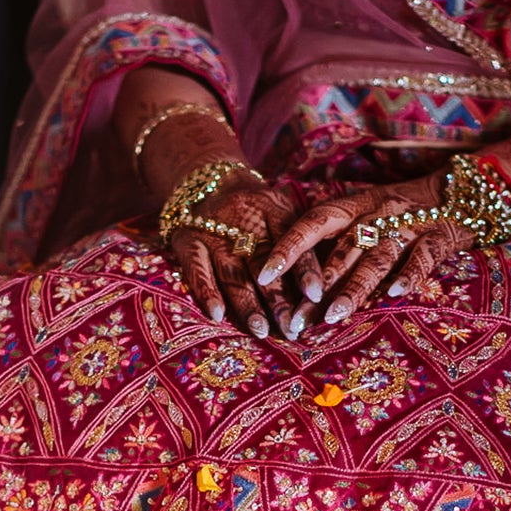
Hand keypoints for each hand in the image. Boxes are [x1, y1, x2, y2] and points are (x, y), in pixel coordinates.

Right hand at [170, 174, 324, 340]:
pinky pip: (198, 271)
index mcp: (273, 210)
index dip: (305, 269)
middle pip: (263, 266)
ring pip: (234, 273)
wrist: (205, 181)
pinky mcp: (189, 243)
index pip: (293, 242)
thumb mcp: (278, 210)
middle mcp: (244, 221)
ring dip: (248, 304)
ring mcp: (214, 233)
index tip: (316, 296)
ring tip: (262, 330)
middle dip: (279, 300)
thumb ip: (297, 242)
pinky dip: (207, 292)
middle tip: (291, 328)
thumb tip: (321, 292)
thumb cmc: (253, 209)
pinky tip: (217, 315)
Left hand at [257, 170, 471, 327]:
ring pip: (376, 258)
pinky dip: (409, 276)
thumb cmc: (397, 214)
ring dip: (354, 288)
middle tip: (294, 321)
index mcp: (353, 206)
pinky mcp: (437, 240)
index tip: (263, 274)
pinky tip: (394, 294)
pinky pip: (421, 259)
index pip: (313, 223)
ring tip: (333, 317)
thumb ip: (332, 241)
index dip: (288, 247)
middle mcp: (377, 214)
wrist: (460, 195)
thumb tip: (286, 279)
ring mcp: (408, 227)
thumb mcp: (362, 215)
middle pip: (341, 251)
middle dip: (317, 286)